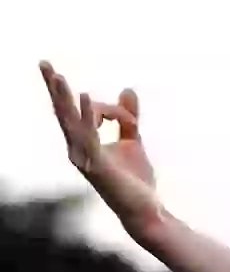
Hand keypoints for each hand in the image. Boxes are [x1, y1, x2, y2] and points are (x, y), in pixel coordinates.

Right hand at [40, 61, 162, 233]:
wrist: (144, 208)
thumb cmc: (135, 180)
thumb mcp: (133, 141)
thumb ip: (127, 118)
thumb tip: (126, 89)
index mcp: (84, 142)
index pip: (84, 112)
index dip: (107, 108)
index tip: (130, 119)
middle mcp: (78, 148)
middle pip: (63, 112)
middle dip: (55, 87)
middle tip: (44, 62)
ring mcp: (85, 157)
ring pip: (71, 122)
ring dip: (64, 97)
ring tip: (57, 75)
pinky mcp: (97, 164)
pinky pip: (90, 135)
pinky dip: (88, 115)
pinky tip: (85, 96)